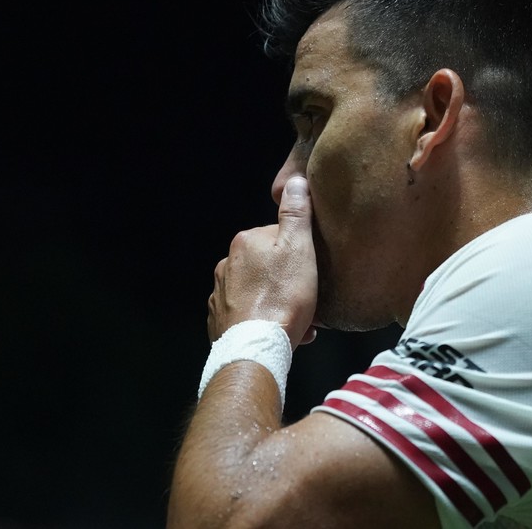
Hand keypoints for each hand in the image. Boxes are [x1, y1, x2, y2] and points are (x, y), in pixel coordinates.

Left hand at [207, 175, 317, 345]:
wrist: (257, 348)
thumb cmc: (283, 297)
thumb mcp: (299, 248)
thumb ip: (296, 213)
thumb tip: (295, 182)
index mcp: (245, 242)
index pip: (277, 236)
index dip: (299, 252)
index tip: (311, 270)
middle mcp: (226, 265)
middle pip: (266, 265)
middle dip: (287, 279)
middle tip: (307, 297)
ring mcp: (220, 295)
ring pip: (258, 291)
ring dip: (277, 301)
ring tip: (299, 320)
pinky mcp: (220, 322)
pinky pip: (248, 315)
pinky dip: (263, 320)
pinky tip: (279, 332)